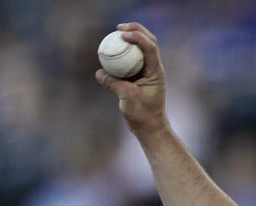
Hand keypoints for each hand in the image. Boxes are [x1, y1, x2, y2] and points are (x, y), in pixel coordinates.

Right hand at [95, 23, 168, 137]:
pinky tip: (110, 51)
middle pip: (148, 43)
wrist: (149, 127)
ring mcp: (147, 73)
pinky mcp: (139, 78)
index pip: (150, 47)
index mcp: (155, 72)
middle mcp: (153, 69)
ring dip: (130, 40)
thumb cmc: (143, 115)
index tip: (122, 33)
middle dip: (136, 31)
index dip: (137, 36)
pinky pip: (130, 61)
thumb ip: (114, 83)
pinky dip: (122, 54)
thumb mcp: (127, 97)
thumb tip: (100, 72)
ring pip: (140, 50)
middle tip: (119, 27)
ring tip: (115, 34)